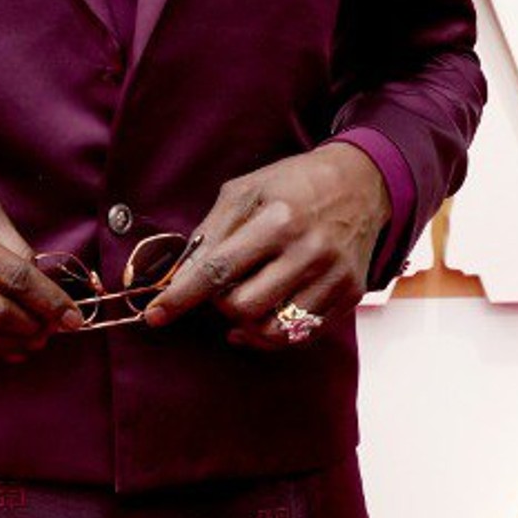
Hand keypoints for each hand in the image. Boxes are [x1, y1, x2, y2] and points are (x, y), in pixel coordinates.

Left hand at [138, 144, 390, 348]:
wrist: (362, 183)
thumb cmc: (294, 185)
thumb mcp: (246, 191)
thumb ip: (211, 233)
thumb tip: (179, 278)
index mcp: (279, 220)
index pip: (218, 270)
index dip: (182, 297)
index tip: (156, 315)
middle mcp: (309, 251)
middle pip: (242, 307)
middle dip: (221, 304)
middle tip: (223, 287)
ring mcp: (333, 276)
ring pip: (271, 328)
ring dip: (245, 323)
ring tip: (243, 302)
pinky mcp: (349, 294)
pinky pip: (300, 335)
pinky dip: (271, 335)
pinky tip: (260, 320)